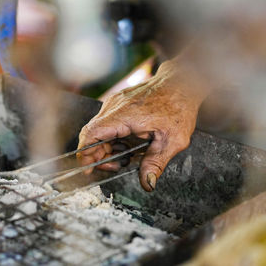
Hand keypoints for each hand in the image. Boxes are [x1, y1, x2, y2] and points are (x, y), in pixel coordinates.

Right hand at [77, 60, 208, 191]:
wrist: (182, 84)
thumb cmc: (178, 106)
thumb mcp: (172, 140)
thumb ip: (156, 163)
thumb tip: (148, 183)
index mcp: (122, 115)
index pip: (91, 134)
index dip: (85, 154)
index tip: (87, 169)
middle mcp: (113, 107)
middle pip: (91, 135)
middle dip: (96, 155)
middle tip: (114, 167)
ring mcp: (114, 104)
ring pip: (97, 130)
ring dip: (105, 148)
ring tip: (123, 159)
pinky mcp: (118, 105)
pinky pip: (106, 124)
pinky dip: (111, 139)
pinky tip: (125, 147)